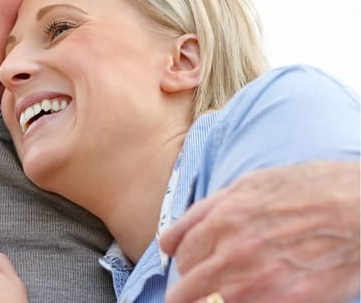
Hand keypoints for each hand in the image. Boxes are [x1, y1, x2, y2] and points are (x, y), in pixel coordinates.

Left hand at [160, 160, 359, 302]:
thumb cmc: (309, 189)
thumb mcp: (248, 186)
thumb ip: (204, 214)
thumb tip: (168, 243)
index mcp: (221, 218)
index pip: (179, 254)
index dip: (185, 262)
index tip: (190, 267)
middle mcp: (233, 250)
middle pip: (187, 288)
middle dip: (191, 290)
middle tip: (204, 289)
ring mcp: (258, 279)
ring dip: (218, 299)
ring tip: (241, 287)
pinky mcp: (287, 300)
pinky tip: (260, 294)